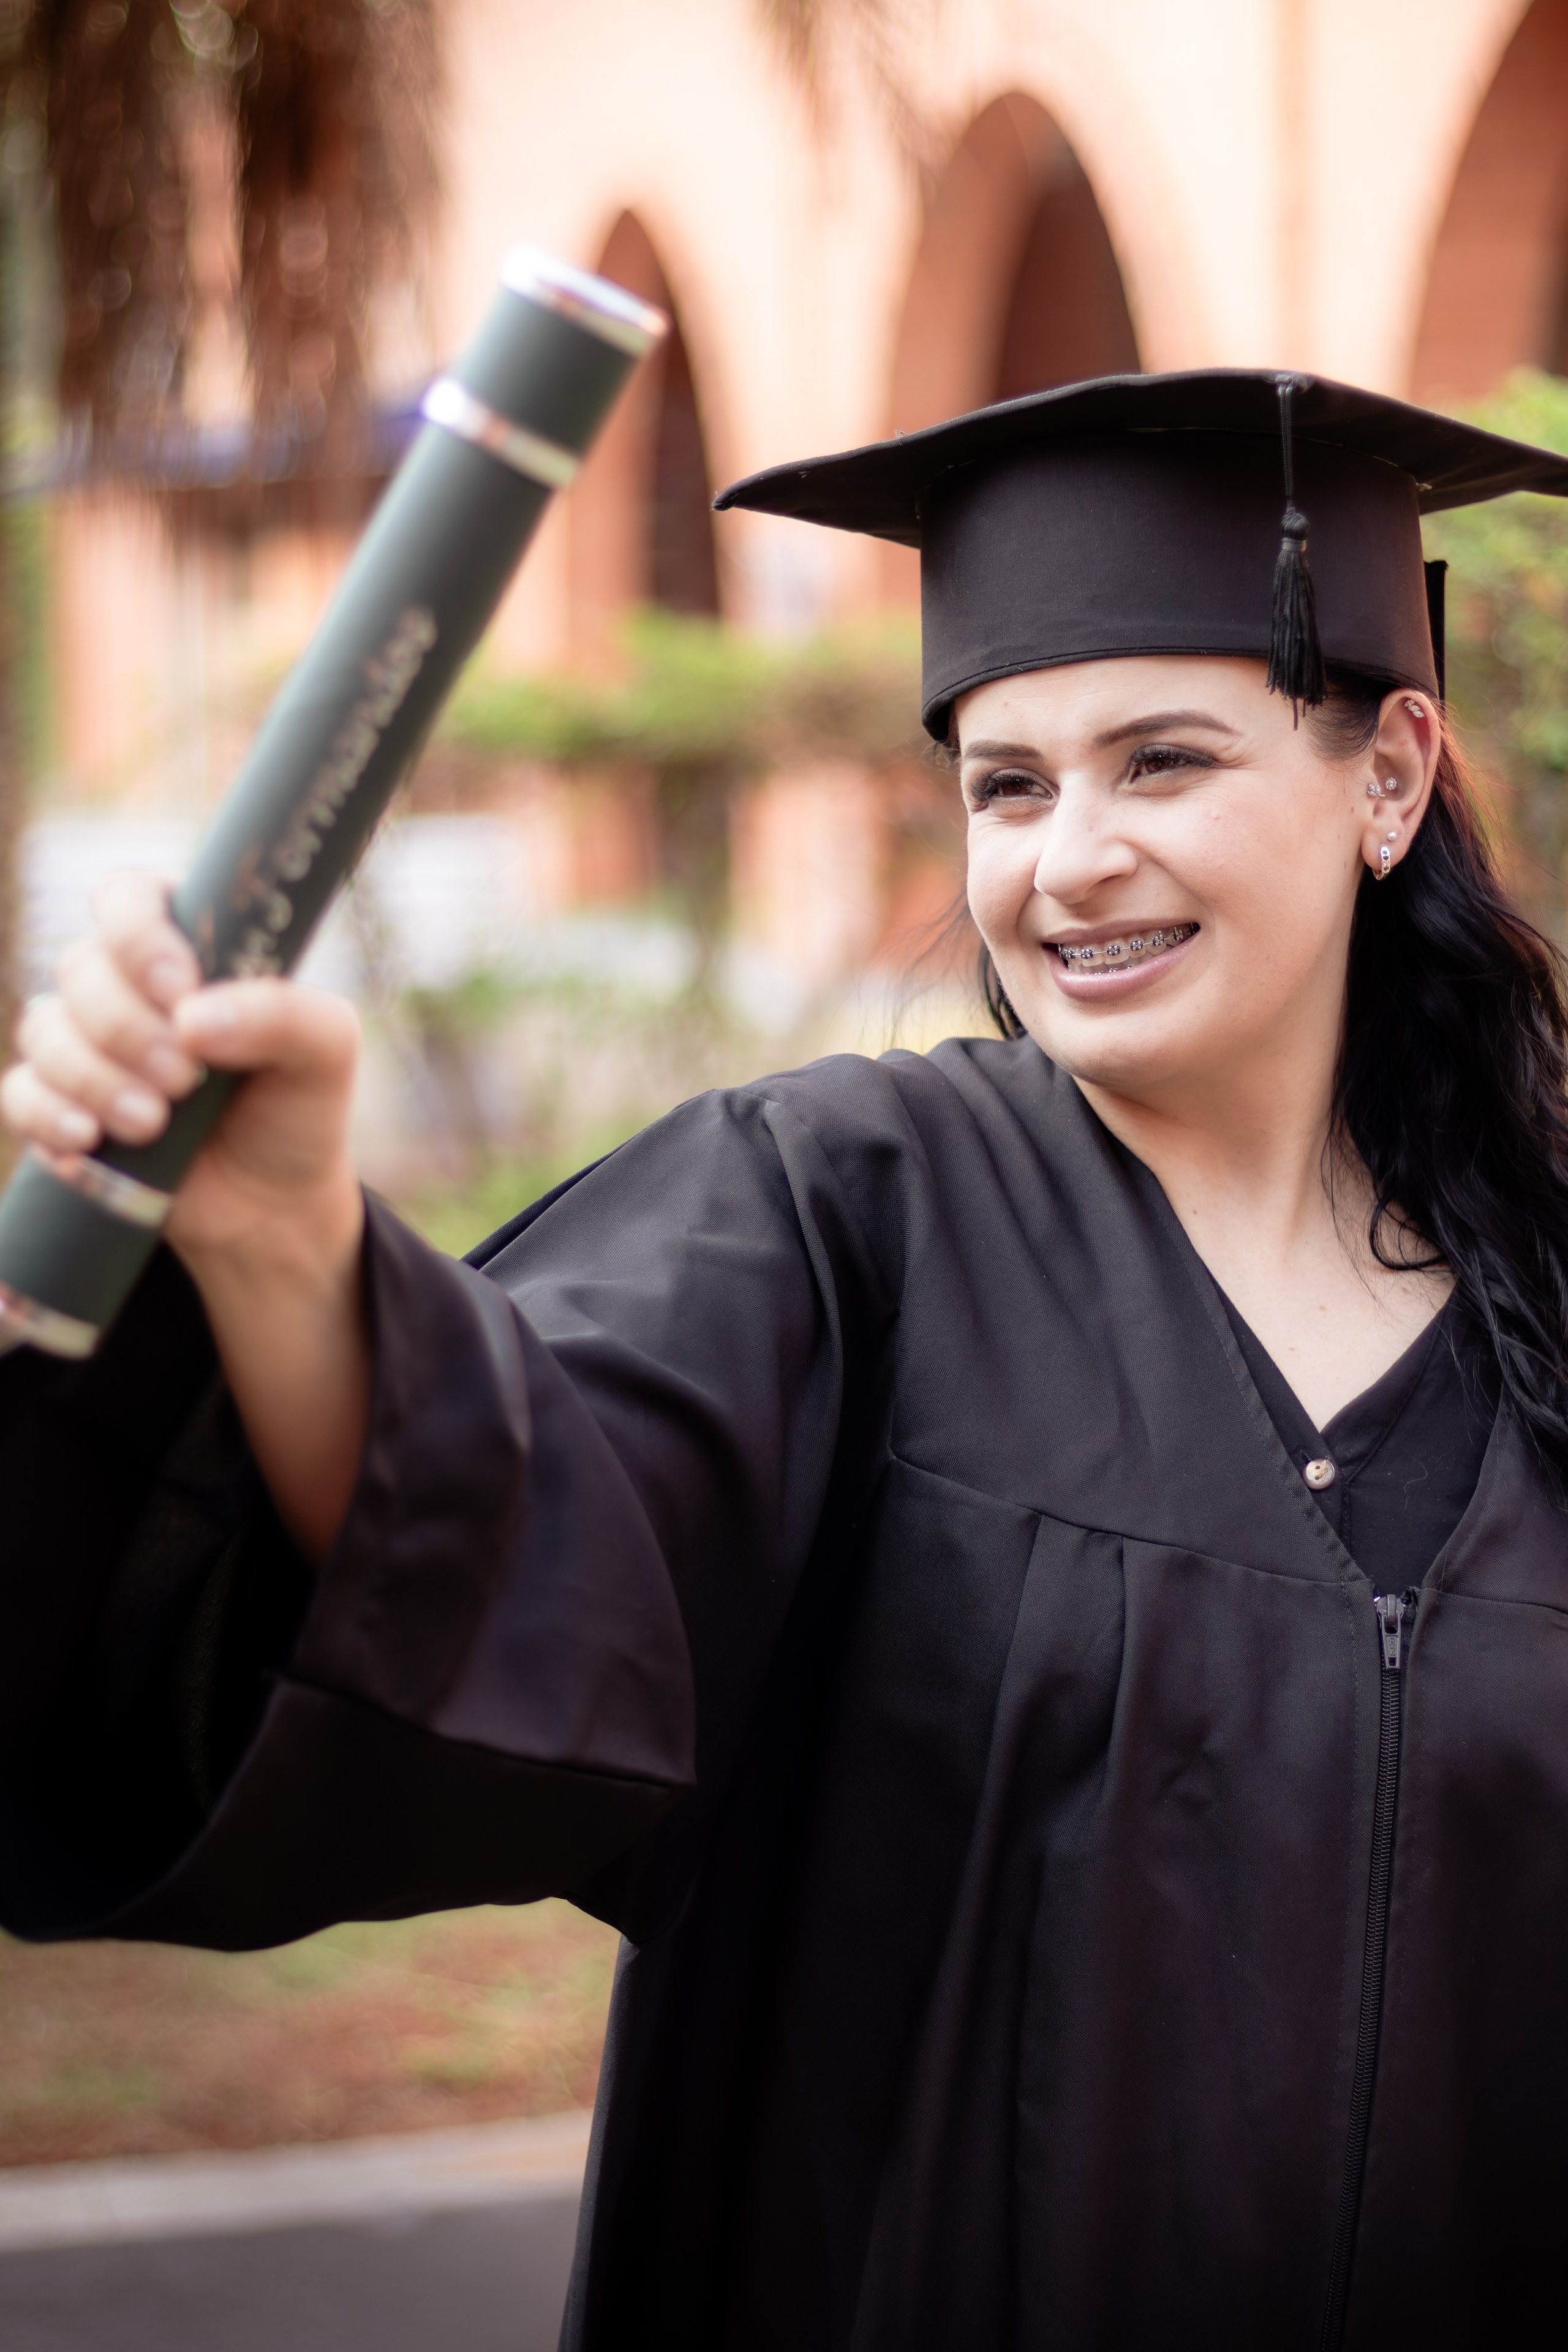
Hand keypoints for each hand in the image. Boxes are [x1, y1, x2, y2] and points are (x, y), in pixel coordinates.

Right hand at [2, 870, 361, 1270]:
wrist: (273, 1203)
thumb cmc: (296, 1108)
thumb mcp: (324, 1052)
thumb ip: (284, 1014)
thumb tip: (192, 1018)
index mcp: (186, 949)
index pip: (128, 898)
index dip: (139, 934)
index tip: (179, 989)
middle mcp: (125, 987)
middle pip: (80, 967)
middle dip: (128, 1028)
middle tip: (185, 1080)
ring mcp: (85, 1046)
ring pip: (45, 1030)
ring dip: (97, 1078)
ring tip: (154, 1123)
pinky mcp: (59, 1107)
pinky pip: (21, 1094)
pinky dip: (50, 1115)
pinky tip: (90, 1139)